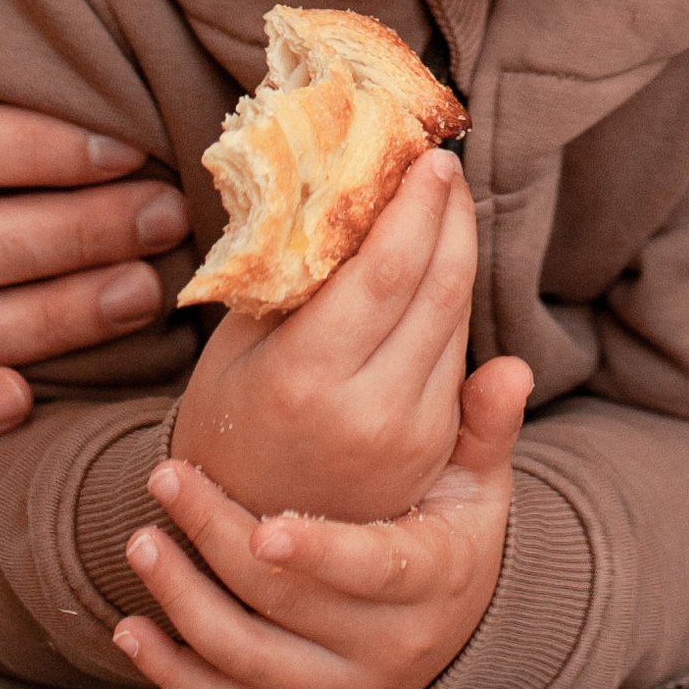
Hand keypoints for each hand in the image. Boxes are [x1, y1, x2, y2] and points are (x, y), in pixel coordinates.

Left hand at [114, 357, 530, 688]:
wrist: (453, 626)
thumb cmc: (455, 530)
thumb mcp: (480, 481)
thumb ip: (486, 426)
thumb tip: (511, 370)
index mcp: (430, 583)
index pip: (372, 572)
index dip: (319, 554)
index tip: (265, 527)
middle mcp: (385, 650)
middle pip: (286, 607)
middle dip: (218, 543)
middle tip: (168, 476)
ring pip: (247, 660)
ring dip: (184, 603)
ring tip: (141, 541)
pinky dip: (175, 673)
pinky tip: (133, 629)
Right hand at [171, 148, 474, 523]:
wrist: (246, 531)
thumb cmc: (230, 419)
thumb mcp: (238, 342)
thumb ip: (288, 274)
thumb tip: (334, 185)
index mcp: (308, 376)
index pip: (390, 269)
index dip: (420, 205)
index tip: (430, 157)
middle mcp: (370, 410)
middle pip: (441, 287)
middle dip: (452, 216)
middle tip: (444, 167)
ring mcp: (410, 434)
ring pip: (456, 318)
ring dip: (459, 252)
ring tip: (442, 203)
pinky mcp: (434, 447)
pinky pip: (455, 355)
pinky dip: (450, 301)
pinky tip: (437, 264)